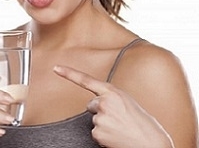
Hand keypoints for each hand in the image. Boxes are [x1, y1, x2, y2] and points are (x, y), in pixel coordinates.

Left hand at [54, 65, 173, 147]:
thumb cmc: (143, 123)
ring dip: (104, 124)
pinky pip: (95, 132)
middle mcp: (104, 102)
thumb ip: (111, 97)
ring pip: (94, 119)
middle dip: (101, 110)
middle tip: (118, 118)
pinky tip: (116, 136)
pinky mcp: (98, 132)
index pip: (86, 80)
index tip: (56, 68)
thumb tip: (98, 102)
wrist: (152, 144)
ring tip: (120, 128)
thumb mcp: (128, 102)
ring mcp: (100, 117)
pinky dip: (104, 135)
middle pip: (91, 104)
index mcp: (113, 91)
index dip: (69, 73)